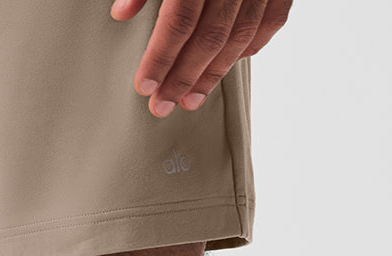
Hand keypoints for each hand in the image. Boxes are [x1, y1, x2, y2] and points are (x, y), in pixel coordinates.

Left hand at [110, 0, 292, 116]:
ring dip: (214, 73)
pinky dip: (250, 47)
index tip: (144, 86)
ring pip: (240, 36)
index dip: (161, 56)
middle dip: (184, 77)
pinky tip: (229, 64)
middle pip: (210, 36)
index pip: (179, 18)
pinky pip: (270, 21)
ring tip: (190, 99)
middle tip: (162, 106)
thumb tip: (121, 13)